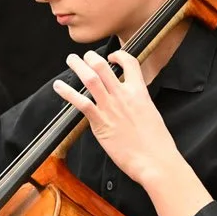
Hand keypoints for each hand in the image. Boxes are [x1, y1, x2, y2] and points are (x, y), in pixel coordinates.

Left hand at [54, 50, 178, 187]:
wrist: (155, 160)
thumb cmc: (157, 144)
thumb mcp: (152, 114)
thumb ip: (140, 104)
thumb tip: (133, 104)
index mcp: (140, 92)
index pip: (131, 63)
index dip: (119, 55)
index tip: (112, 56)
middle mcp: (124, 96)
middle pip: (103, 67)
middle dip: (91, 57)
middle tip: (84, 56)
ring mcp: (111, 108)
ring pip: (90, 79)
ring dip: (78, 67)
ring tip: (71, 60)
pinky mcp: (100, 123)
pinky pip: (81, 102)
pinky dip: (67, 92)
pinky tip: (59, 86)